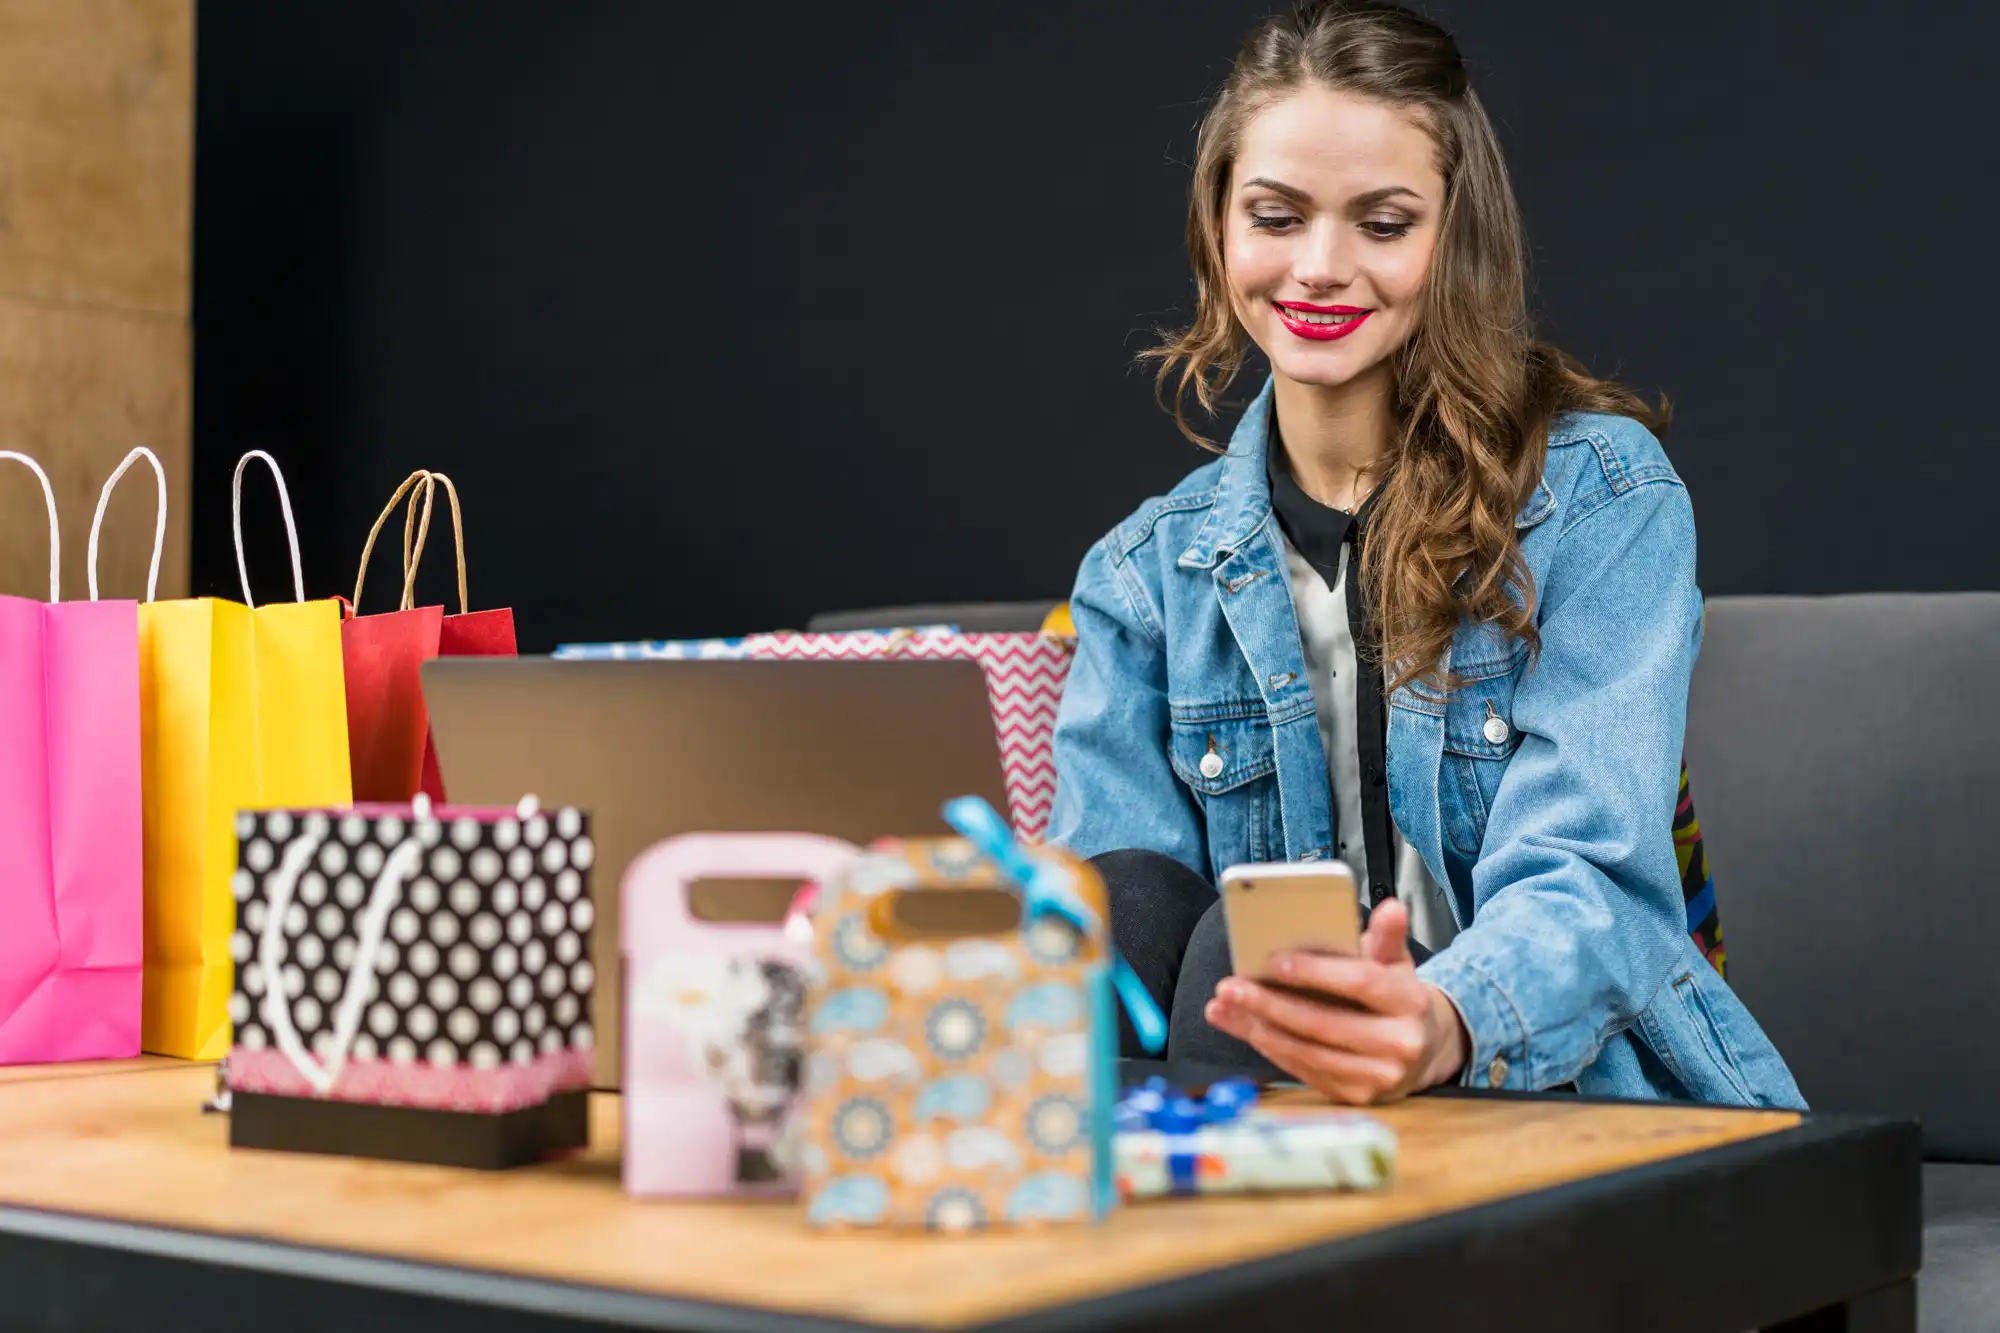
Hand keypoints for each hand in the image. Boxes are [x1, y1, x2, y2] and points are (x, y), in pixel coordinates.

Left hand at [1204, 897, 1468, 1103]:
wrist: (1423, 1050)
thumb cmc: (1396, 996)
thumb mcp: (1396, 963)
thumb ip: (1387, 936)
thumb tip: (1392, 907)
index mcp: (1410, 1002)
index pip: (1361, 983)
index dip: (1317, 972)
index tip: (1274, 961)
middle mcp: (1399, 1045)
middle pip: (1325, 1023)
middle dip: (1271, 1005)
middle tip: (1230, 988)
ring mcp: (1378, 1077)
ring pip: (1309, 1052)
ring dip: (1260, 1030)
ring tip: (1225, 1007)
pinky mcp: (1357, 1096)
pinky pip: (1305, 1071)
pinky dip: (1271, 1049)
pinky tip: (1245, 1028)